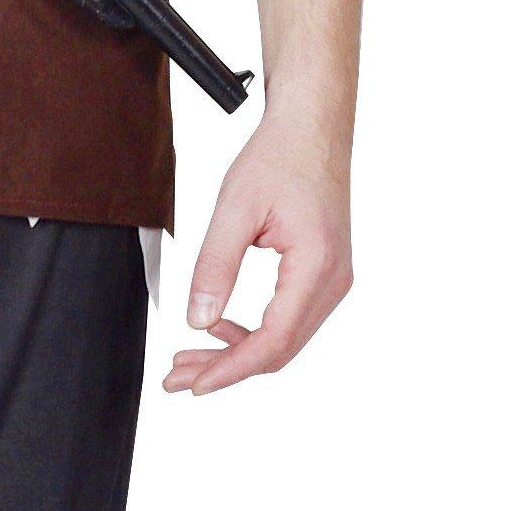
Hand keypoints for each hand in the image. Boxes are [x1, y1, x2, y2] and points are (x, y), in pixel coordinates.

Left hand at [163, 107, 353, 395]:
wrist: (312, 126)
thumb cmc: (279, 157)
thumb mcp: (235, 209)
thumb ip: (215, 267)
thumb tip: (198, 321)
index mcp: (316, 267)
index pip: (274, 341)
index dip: (231, 369)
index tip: (193, 384)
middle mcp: (333, 281)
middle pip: (280, 349)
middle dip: (227, 368)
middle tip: (178, 378)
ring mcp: (332, 279)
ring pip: (284, 338)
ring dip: (237, 352)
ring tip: (189, 357)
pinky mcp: (323, 274)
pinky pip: (289, 318)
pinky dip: (253, 331)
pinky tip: (218, 327)